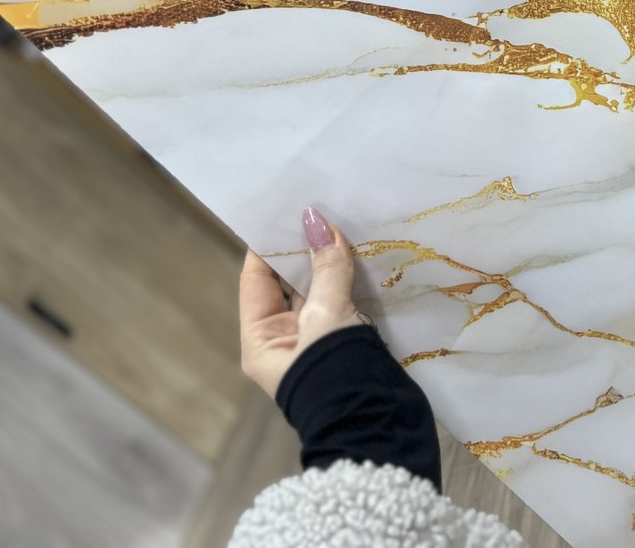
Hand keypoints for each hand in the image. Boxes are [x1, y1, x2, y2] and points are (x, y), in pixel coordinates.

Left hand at [239, 206, 361, 397]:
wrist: (377, 424)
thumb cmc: (334, 373)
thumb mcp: (326, 316)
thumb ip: (326, 268)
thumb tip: (318, 224)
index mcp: (261, 341)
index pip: (256, 279)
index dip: (269, 245)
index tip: (285, 210)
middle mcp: (284, 340)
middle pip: (289, 283)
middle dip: (305, 249)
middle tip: (320, 209)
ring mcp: (316, 342)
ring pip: (320, 290)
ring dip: (331, 262)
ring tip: (343, 223)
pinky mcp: (347, 343)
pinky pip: (344, 302)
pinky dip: (351, 279)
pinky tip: (363, 252)